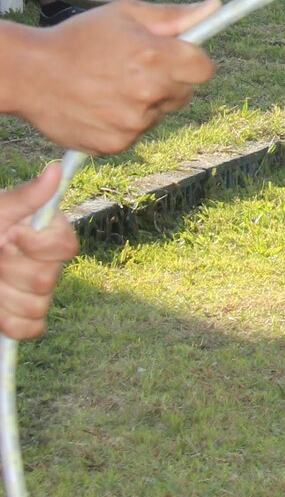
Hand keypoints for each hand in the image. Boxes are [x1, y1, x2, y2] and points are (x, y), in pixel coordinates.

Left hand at [0, 164, 78, 341]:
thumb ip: (24, 198)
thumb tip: (55, 169)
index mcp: (43, 234)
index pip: (66, 248)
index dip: (37, 246)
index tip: (11, 235)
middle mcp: (43, 262)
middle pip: (48, 281)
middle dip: (10, 272)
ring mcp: (32, 292)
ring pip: (37, 306)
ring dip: (5, 296)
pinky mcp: (19, 316)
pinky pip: (30, 327)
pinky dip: (10, 322)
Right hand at [11, 0, 218, 153]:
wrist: (28, 74)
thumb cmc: (78, 38)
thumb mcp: (125, 14)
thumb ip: (173, 16)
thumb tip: (213, 8)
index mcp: (156, 58)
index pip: (204, 69)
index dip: (191, 62)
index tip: (176, 57)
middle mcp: (148, 92)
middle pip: (185, 93)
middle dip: (169, 81)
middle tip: (136, 69)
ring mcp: (133, 122)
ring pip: (161, 113)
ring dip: (147, 103)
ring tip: (111, 86)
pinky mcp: (116, 144)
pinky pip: (137, 133)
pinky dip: (125, 123)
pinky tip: (101, 105)